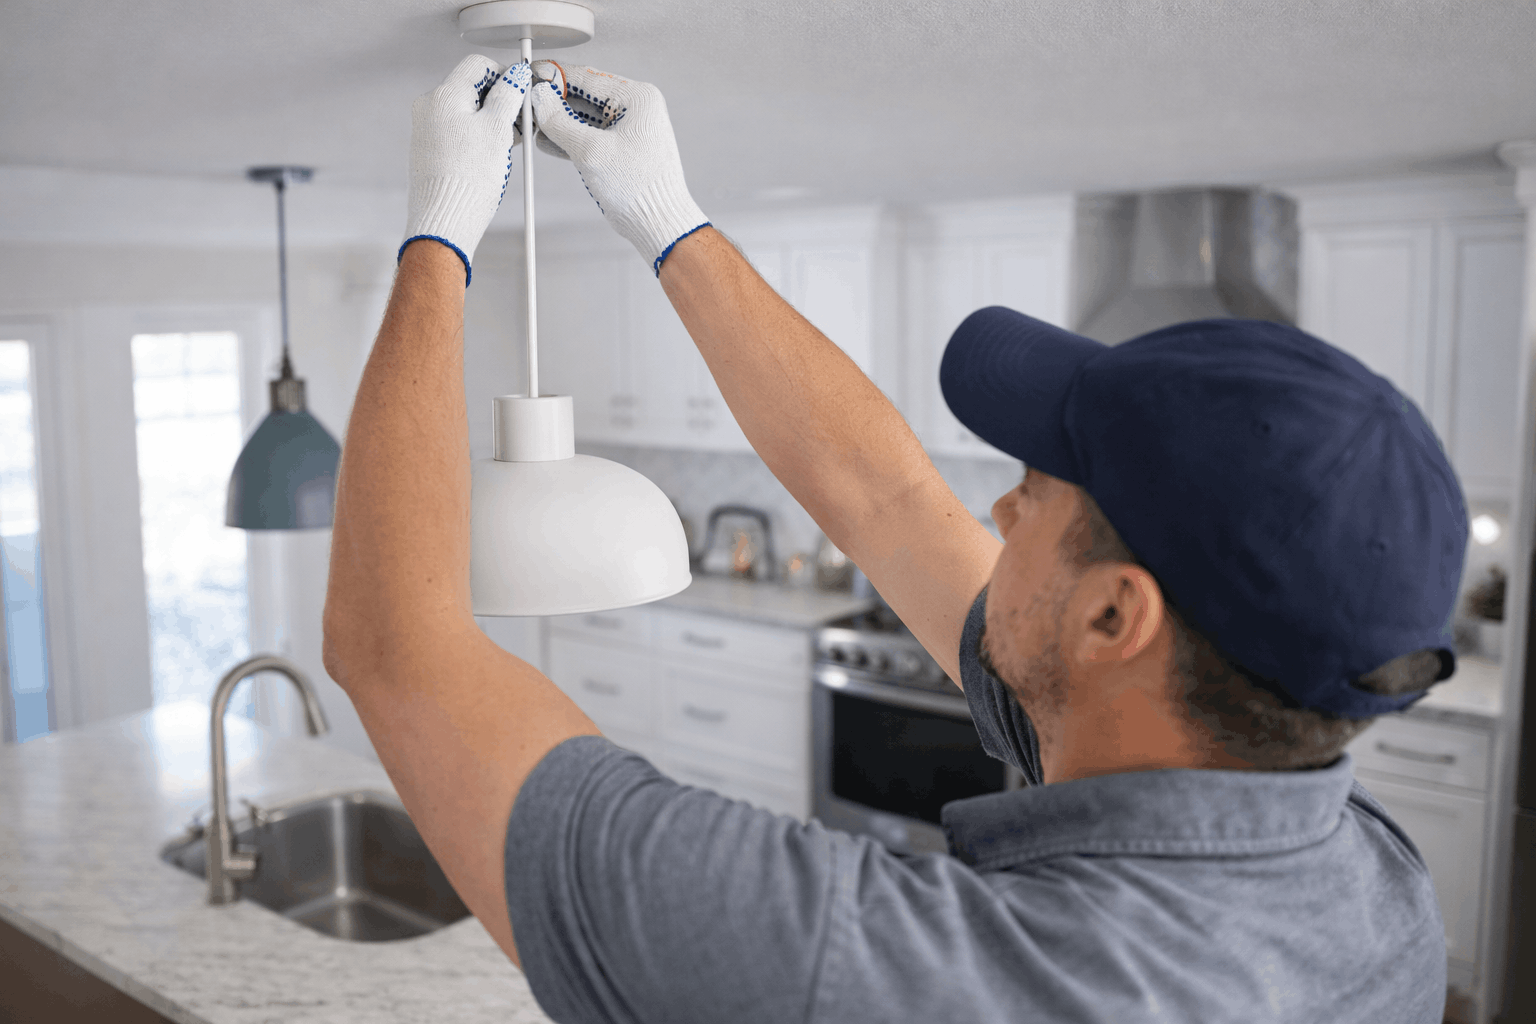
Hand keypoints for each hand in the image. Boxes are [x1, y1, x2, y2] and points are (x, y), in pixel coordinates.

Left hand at [401, 55, 531, 284]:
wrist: (444, 220)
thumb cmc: (467, 179)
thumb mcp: (497, 130)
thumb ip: (508, 96)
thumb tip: (516, 76)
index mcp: (443, 95)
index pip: (478, 65)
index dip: (504, 76)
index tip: (521, 94)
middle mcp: (429, 107)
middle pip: (471, 88)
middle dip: (499, 102)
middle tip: (519, 125)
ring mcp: (426, 129)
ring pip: (466, 112)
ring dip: (490, 123)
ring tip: (507, 147)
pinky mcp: (429, 150)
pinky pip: (457, 132)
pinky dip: (477, 138)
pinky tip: (490, 159)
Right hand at [530, 63, 708, 275]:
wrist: (659, 223)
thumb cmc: (639, 188)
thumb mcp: (591, 152)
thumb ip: (560, 122)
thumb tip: (539, 98)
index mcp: (638, 98)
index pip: (587, 78)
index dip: (554, 76)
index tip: (529, 75)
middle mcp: (637, 108)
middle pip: (585, 96)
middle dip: (554, 101)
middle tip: (526, 104)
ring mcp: (630, 128)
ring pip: (585, 117)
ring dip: (559, 122)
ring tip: (531, 125)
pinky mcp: (622, 148)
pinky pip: (591, 135)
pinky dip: (570, 138)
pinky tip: (547, 142)